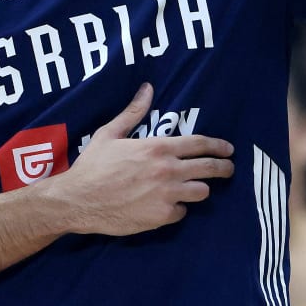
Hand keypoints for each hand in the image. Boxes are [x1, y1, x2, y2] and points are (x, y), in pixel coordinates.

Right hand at [48, 83, 235, 235]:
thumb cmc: (92, 166)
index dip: (219, 146)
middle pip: (210, 168)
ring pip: (202, 192)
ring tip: (193, 188)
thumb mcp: (110, 134)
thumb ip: (133, 112)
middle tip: (229, 169)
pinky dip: (176, 209)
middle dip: (224, 168)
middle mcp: (167, 170)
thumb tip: (147, 88)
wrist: (77, 200)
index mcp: (158, 148)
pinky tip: (166, 205)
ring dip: (199, 189)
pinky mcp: (161, 216)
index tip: (229, 149)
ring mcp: (167, 194)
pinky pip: (182, 212)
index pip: (201, 144)